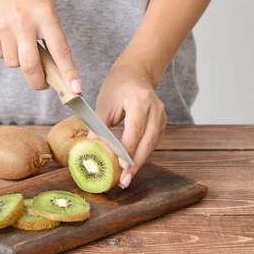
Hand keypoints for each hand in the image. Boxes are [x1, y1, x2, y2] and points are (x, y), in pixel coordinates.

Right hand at [0, 0, 81, 92]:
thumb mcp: (48, 8)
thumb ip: (51, 36)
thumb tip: (54, 71)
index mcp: (46, 15)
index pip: (60, 50)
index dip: (68, 72)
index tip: (75, 89)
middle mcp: (24, 21)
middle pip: (31, 66)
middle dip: (38, 82)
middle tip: (43, 84)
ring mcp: (4, 25)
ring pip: (14, 63)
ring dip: (20, 61)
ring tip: (21, 43)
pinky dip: (4, 52)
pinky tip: (7, 35)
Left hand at [91, 61, 166, 188]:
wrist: (135, 73)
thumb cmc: (117, 86)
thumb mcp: (104, 104)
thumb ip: (99, 126)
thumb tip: (92, 148)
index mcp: (139, 100)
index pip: (135, 129)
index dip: (128, 150)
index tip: (121, 167)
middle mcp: (155, 108)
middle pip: (147, 141)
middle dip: (136, 163)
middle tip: (124, 180)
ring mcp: (161, 116)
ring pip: (152, 144)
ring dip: (139, 162)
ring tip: (126, 178)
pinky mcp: (161, 123)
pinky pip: (152, 142)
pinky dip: (142, 154)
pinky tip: (132, 167)